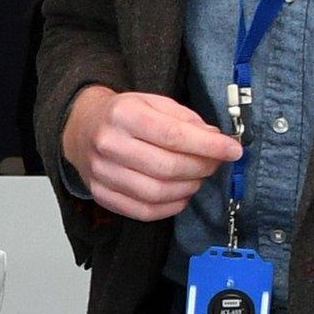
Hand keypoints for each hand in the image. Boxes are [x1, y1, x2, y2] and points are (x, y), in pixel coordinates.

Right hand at [61, 85, 241, 221]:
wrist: (81, 128)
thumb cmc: (122, 115)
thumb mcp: (152, 102)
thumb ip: (185, 119)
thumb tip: (216, 139)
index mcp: (123, 114)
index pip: (173, 135)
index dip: (209, 146)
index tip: (232, 149)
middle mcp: (109, 143)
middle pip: (167, 167)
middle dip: (201, 168)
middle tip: (214, 163)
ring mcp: (102, 172)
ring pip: (157, 192)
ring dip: (188, 188)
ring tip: (197, 177)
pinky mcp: (102, 194)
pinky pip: (144, 211)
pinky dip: (170, 206)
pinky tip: (180, 194)